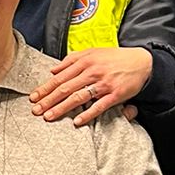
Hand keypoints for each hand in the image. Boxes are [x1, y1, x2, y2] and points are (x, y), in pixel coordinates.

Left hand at [32, 46, 153, 124]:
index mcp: (84, 62)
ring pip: (78, 97)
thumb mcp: (92, 52)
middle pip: (65, 88)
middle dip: (48, 100)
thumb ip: (72, 60)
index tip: (33, 97)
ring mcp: (103, 84)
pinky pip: (99, 106)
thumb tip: (53, 70)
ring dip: (62, 108)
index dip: (45, 88)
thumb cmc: (115, 58)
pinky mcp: (115, 94)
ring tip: (49, 117)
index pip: (60, 77)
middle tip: (35, 110)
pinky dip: (87, 114)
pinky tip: (77, 121)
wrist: (141, 62)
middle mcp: (92, 72)